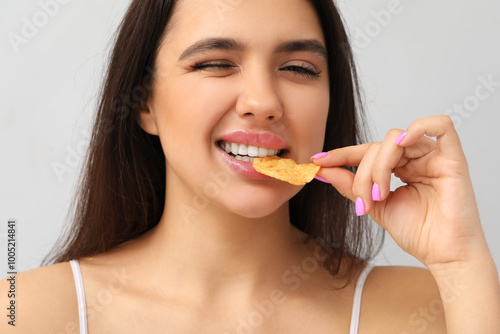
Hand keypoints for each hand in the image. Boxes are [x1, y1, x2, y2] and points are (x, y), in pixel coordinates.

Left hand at [311, 115, 487, 267]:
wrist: (443, 255)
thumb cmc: (417, 233)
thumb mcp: (375, 205)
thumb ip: (350, 185)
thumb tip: (322, 169)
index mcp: (400, 168)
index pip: (366, 152)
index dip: (341, 154)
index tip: (317, 162)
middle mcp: (415, 158)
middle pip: (378, 146)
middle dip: (362, 173)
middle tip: (362, 202)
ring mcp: (433, 156)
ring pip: (395, 139)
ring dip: (379, 166)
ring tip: (380, 195)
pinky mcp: (453, 158)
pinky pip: (441, 125)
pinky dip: (419, 127)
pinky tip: (402, 143)